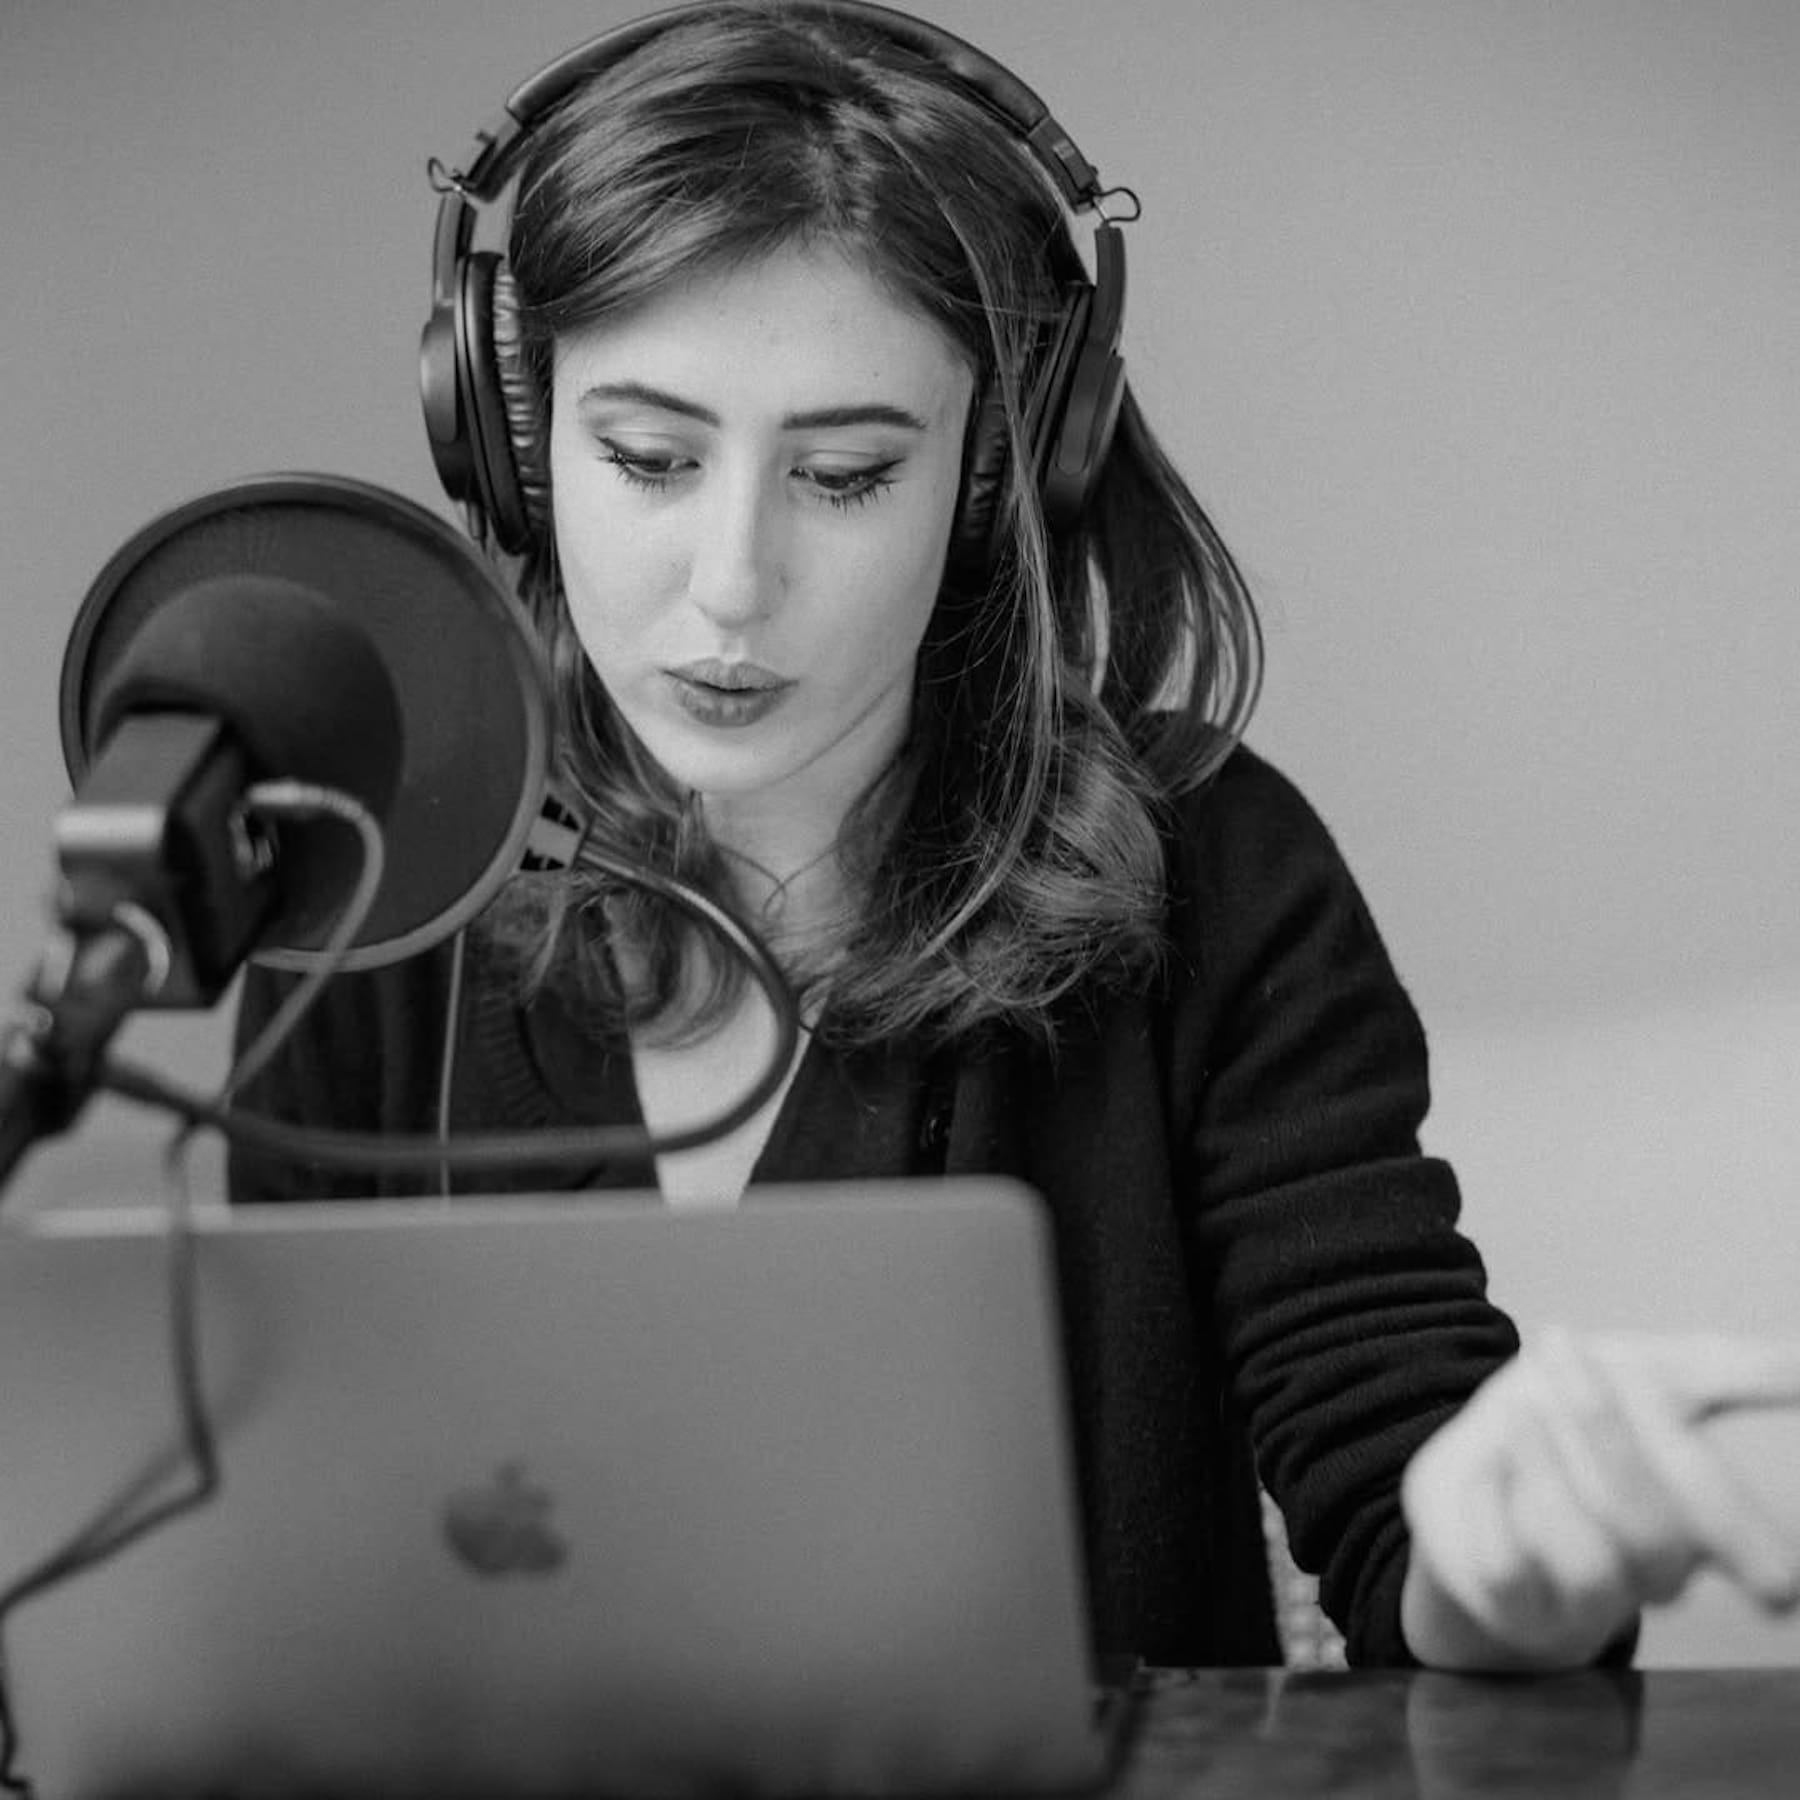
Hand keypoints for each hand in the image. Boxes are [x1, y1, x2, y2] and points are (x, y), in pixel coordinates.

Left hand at [1399, 1327, 1799, 1668]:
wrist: (1466, 1476)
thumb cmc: (1570, 1423)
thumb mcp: (1648, 1376)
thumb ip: (1729, 1369)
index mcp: (1696, 1524)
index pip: (1739, 1541)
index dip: (1746, 1534)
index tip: (1732, 1507)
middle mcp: (1648, 1573)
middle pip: (1652, 1531)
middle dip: (1604, 1429)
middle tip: (1561, 1347)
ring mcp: (1580, 1600)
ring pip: (1586, 1559)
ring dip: (1546, 1467)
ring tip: (1516, 1408)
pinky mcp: (1512, 1606)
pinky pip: (1510, 1572)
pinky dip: (1496, 1512)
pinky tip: (1486, 1469)